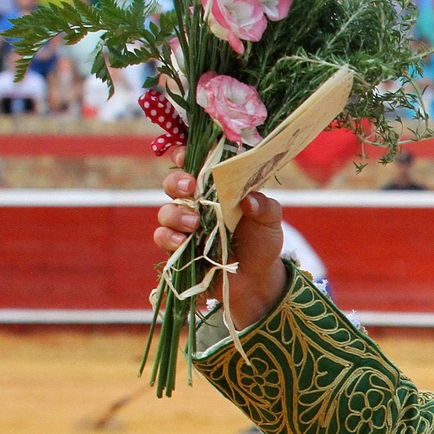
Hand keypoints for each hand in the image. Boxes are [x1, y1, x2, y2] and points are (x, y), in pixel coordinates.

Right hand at [154, 145, 288, 329]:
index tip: (185, 154)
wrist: (257, 279)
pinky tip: (184, 242)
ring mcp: (185, 226)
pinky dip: (169, 237)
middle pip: (173, 185)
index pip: (195, 166)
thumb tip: (248, 200)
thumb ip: (264, 206)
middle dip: (177, 183)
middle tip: (191, 188)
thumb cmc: (262, 242)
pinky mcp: (178, 249)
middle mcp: (196, 204)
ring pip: (166, 211)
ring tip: (195, 224)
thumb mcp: (271, 221)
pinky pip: (163, 237)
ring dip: (176, 214)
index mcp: (216, 189)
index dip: (185, 155)